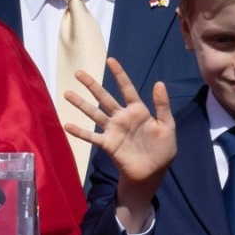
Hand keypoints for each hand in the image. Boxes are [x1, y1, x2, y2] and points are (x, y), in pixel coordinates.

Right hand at [64, 57, 175, 229]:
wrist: (153, 173)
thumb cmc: (162, 149)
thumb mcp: (167, 127)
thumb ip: (162, 106)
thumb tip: (159, 83)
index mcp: (137, 111)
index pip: (127, 88)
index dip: (119, 74)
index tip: (110, 60)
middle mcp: (121, 117)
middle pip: (104, 97)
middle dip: (92, 85)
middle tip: (79, 72)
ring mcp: (112, 130)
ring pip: (94, 113)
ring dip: (81, 104)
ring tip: (68, 93)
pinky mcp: (107, 144)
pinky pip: (91, 136)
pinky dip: (80, 132)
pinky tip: (67, 125)